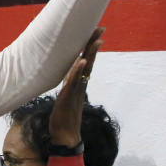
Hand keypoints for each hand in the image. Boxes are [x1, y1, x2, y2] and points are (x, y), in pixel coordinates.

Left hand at [49, 27, 102, 146]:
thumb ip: (70, 87)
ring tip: (96, 40)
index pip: (86, 62)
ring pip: (84, 69)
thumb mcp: (65, 98)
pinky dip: (78, 70)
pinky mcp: (69, 97)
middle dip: (93, 44)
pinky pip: (74, 81)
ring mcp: (76, 91)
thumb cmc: (63, 118)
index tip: (96, 33)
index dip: (90, 48)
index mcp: (78, 84)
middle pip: (89, 61)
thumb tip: (71, 78)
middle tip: (101, 29)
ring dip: (90, 54)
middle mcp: (79, 85)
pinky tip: (82, 61)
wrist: (65, 136)